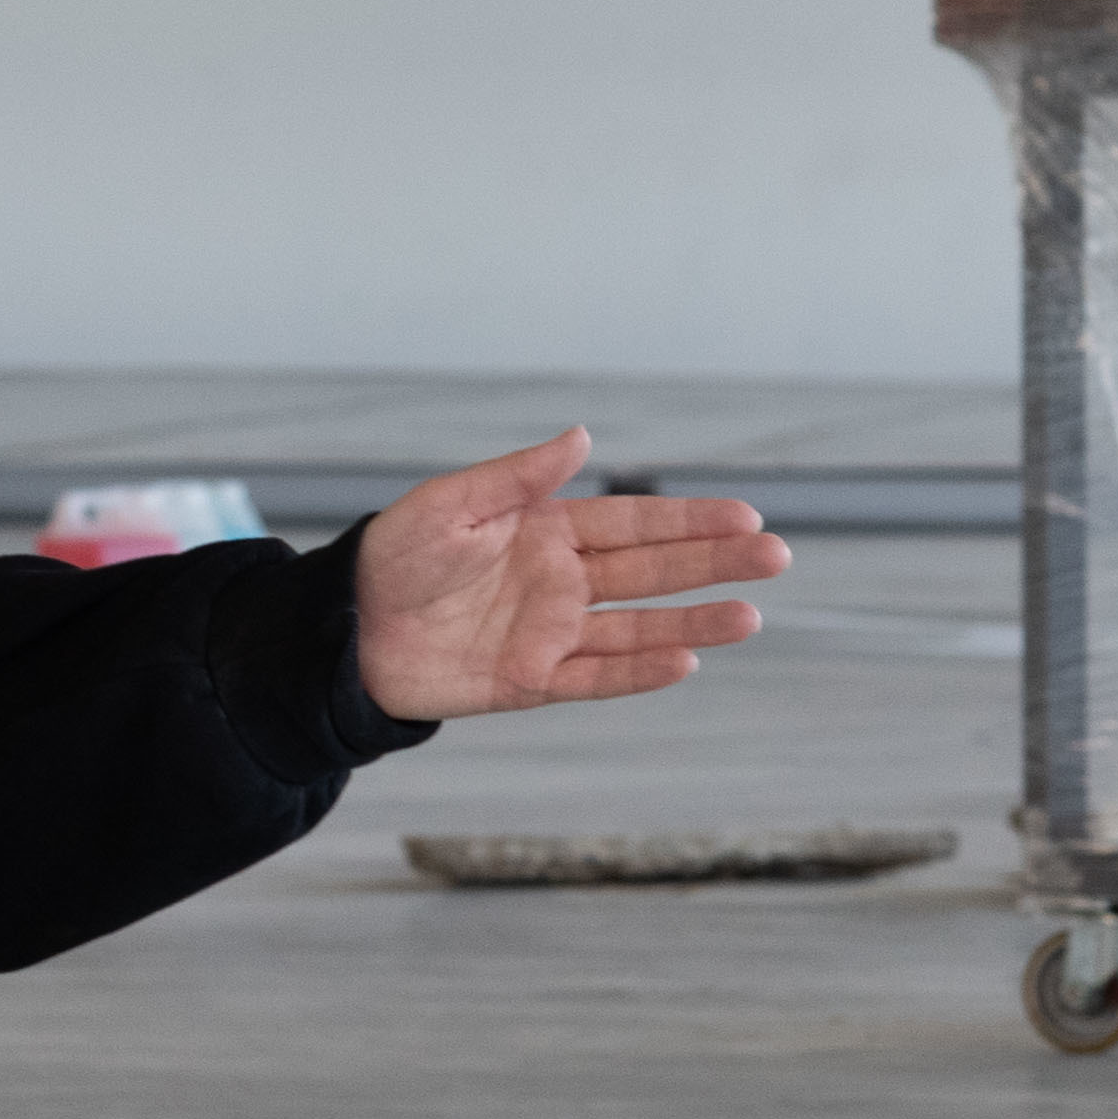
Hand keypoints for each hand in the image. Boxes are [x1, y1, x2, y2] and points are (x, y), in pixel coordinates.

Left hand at [349, 429, 788, 720]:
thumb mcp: (452, 503)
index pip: (635, 524)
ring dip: (694, 622)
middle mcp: (561, 582)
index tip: (745, 514)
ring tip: (751, 616)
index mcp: (547, 531)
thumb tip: (583, 437)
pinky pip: (597, 677)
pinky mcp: (531, 681)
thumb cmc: (392, 557)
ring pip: (639, 628)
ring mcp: (551, 633)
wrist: (341, 629)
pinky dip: (640, 671)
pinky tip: (687, 660)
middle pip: (653, 572)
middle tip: (776, 556)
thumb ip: (521, 478)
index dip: (690, 519)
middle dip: (715, 563)